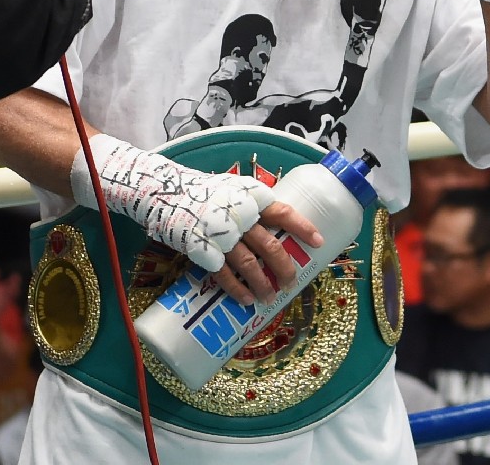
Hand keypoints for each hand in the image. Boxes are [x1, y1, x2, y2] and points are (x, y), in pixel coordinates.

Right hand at [201, 202, 324, 305]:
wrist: (170, 194)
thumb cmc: (210, 194)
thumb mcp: (237, 190)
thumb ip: (255, 205)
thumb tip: (280, 222)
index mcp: (251, 200)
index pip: (283, 213)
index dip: (302, 228)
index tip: (318, 242)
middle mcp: (240, 218)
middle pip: (270, 246)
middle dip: (284, 268)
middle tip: (291, 282)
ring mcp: (222, 236)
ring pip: (249, 264)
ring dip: (262, 284)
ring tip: (270, 297)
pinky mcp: (204, 251)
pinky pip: (224, 275)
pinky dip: (237, 290)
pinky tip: (247, 300)